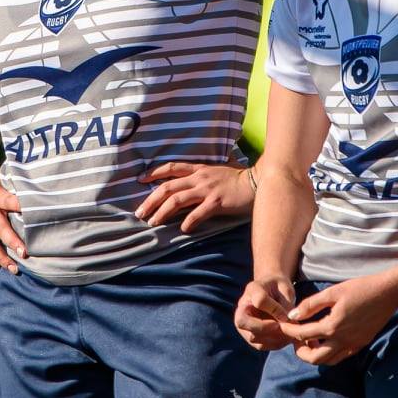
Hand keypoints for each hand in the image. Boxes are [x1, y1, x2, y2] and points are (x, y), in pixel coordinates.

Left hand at [135, 162, 253, 230]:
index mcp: (198, 170)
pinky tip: (182, 229)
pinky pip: (198, 213)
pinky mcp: (217, 202)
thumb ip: (201, 176)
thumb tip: (187, 184)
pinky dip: (188, 221)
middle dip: (151, 200)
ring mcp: (208, 190)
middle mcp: (200, 178)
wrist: (257, 182)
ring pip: (178, 200)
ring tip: (153, 222)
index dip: (154, 173)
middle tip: (140, 213)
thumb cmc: (236, 179)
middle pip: (168, 187)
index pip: (171, 168)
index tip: (140, 180)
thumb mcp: (216, 172)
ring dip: (163, 212)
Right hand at [235, 276, 297, 350]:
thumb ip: (286, 303)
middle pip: (242, 322)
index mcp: (253, 290)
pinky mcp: (249, 335)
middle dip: (263, 328)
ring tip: (289, 333)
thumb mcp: (286, 289)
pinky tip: (286, 338)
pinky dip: (275, 344)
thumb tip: (287, 321)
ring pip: (252, 337)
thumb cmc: (280, 288)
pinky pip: (260, 345)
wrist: (273, 290)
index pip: (259, 301)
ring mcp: (243, 323)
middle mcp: (242, 307)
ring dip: (274, 338)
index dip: (276, 310)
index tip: (289, 314)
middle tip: (280, 326)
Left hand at [279, 275, 397, 365]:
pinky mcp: (361, 345)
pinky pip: (341, 356)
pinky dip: (329, 353)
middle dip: (300, 351)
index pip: (303, 334)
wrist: (388, 293)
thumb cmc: (360, 288)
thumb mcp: (333, 292)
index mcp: (332, 326)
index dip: (289, 330)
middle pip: (314, 358)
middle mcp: (342, 340)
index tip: (282, 326)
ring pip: (328, 361)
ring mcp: (353, 345)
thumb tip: (293, 315)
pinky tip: (326, 340)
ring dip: (315, 354)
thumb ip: (311, 305)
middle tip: (295, 339)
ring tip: (310, 339)